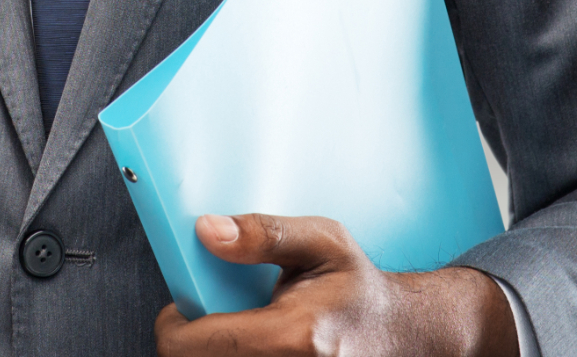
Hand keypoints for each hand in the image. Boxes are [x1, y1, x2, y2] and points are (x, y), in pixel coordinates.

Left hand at [154, 214, 518, 356]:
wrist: (402, 335)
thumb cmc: (359, 289)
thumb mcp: (321, 241)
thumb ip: (263, 234)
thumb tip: (208, 231)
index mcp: (296, 336)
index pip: (194, 346)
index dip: (174, 325)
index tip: (183, 306)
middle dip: (195, 338)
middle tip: (215, 314)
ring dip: (216, 349)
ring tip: (240, 327)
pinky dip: (233, 356)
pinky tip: (253, 344)